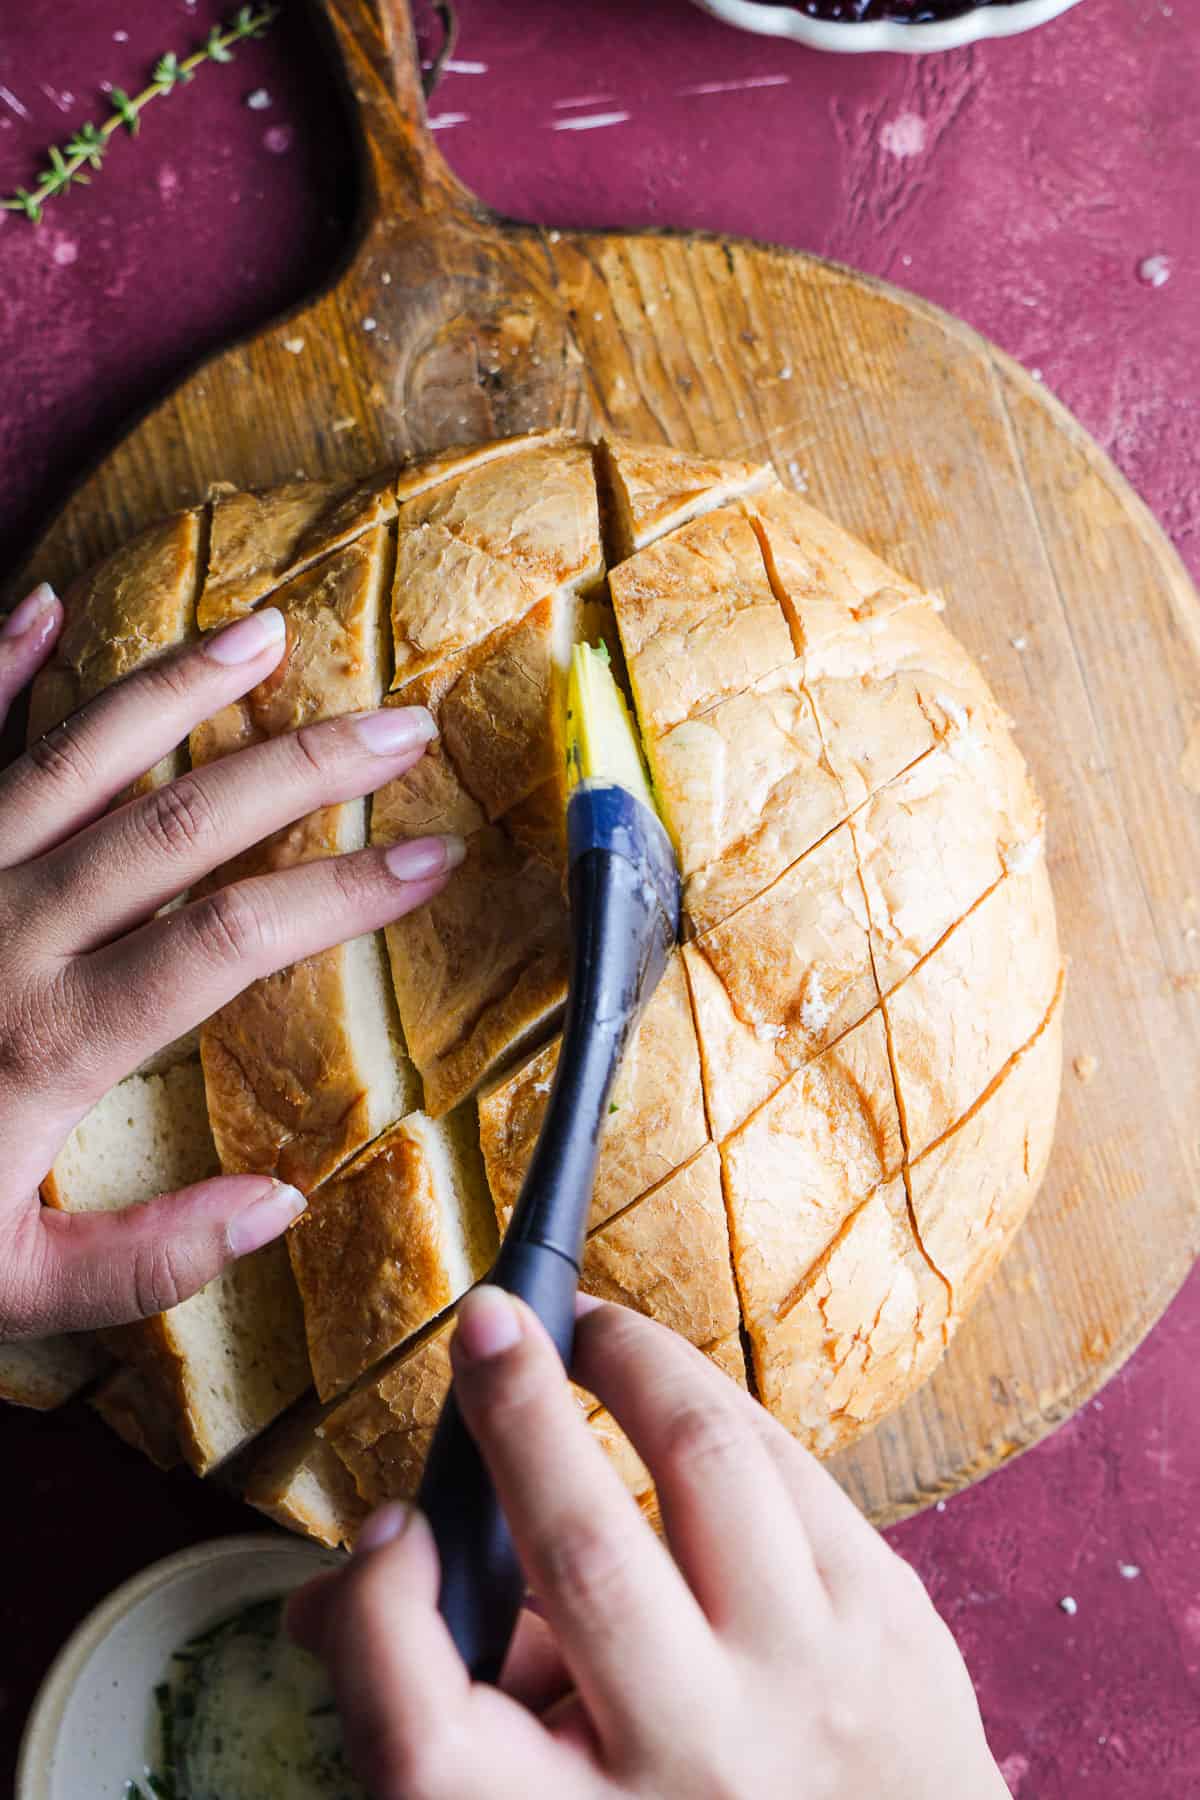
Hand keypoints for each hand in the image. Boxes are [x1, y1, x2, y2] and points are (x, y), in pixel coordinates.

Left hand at [0, 583, 457, 1337]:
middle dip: (306, 766)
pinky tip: (45, 604)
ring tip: (264, 635)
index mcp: (49, 1039)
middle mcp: (4, 933)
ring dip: (177, 689)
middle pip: (182, 821)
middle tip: (400, 724)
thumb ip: (145, 1261)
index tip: (435, 858)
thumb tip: (281, 1205)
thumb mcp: (4, 1288)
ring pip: (75, 757)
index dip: (347, 892)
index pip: (233, 937)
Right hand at [289, 1291, 1007, 1799]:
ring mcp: (810, 1682)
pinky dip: (713, 1404)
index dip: (382, 1615)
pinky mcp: (891, 1616)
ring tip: (591, 1334)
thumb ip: (450, 1693)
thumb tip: (355, 1568)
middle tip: (486, 1321)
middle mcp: (700, 1766)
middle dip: (519, 1411)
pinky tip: (676, 1392)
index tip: (390, 1526)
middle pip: (583, 1556)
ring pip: (708, 1461)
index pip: (429, 1734)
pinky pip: (785, 1463)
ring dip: (636, 1363)